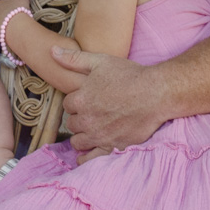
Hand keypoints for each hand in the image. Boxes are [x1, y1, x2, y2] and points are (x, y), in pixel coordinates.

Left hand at [0, 0, 32, 38]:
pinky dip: (1, 37)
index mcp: (0, 4)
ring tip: (12, 33)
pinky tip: (7, 37)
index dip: (12, 13)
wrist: (14, 26)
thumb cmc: (19, 12)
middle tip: (15, 26)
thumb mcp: (23, 0)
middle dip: (6, 21)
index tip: (17, 17)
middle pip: (0, 18)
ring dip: (3, 29)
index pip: (5, 8)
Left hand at [50, 46, 167, 160]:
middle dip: (80, 118)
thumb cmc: (130, 75)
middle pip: (72, 123)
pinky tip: (87, 152)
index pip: (68, 105)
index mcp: (80, 99)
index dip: (78, 101)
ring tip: (93, 128)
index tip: (88, 99)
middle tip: (93, 112)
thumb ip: (74, 59)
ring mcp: (98, 135)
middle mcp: (86, 120)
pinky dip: (85, 157)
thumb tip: (52, 51)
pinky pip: (89, 158)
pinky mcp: (112, 146)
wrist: (156, 93)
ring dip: (82, 134)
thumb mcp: (101, 61)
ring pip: (77, 140)